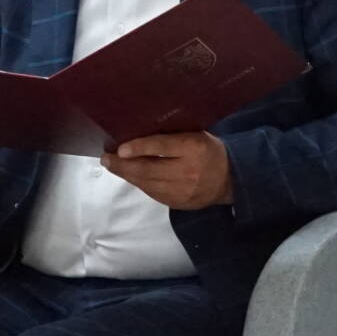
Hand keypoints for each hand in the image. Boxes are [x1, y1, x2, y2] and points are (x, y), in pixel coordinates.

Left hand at [103, 132, 233, 210]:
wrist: (230, 180)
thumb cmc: (208, 150)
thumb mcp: (196, 134)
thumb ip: (172, 135)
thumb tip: (139, 132)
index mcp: (193, 147)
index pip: (162, 147)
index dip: (139, 148)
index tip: (120, 149)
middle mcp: (187, 171)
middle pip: (148, 170)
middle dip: (123, 165)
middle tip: (106, 158)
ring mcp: (182, 191)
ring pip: (146, 184)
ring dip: (126, 175)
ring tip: (112, 165)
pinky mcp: (177, 203)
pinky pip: (152, 193)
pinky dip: (138, 183)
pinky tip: (130, 175)